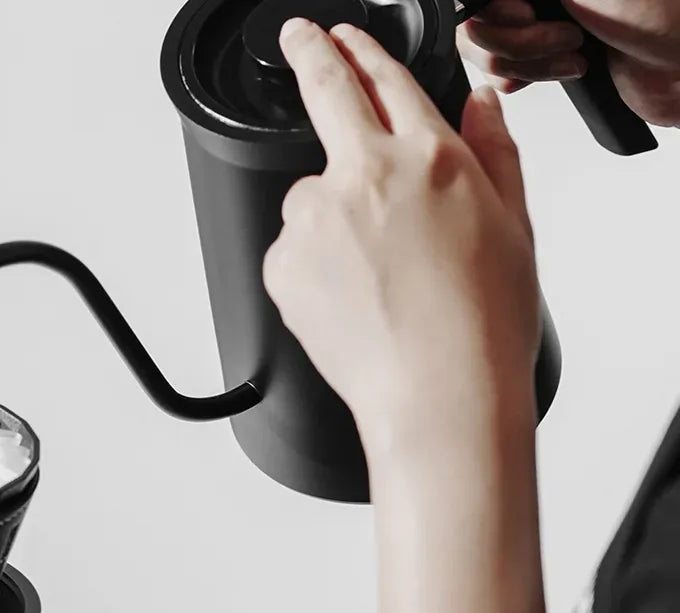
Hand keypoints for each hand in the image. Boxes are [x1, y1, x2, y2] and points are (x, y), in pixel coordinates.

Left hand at [262, 20, 541, 463]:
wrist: (436, 394)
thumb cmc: (480, 324)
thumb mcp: (512, 224)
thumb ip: (493, 153)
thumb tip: (479, 105)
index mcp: (431, 155)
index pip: (385, 79)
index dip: (358, 51)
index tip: (338, 37)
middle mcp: (366, 174)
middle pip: (326, 95)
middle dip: (309, 55)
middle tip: (297, 40)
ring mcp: (317, 218)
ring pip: (306, 197)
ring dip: (326, 218)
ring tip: (370, 278)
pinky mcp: (281, 264)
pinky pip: (289, 251)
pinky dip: (309, 268)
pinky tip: (348, 300)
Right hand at [461, 0, 679, 122]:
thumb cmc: (658, 12)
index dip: (496, 11)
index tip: (528, 14)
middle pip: (477, 22)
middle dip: (517, 41)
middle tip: (566, 36)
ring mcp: (538, 19)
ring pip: (487, 51)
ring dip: (528, 64)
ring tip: (573, 53)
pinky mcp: (541, 54)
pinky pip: (504, 73)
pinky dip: (525, 79)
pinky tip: (560, 70)